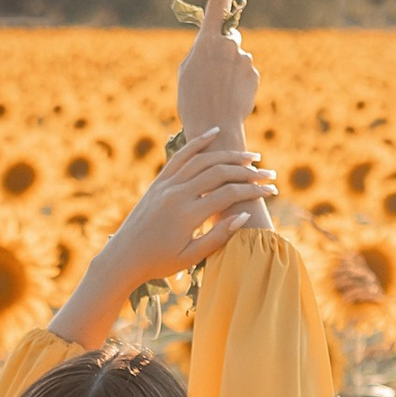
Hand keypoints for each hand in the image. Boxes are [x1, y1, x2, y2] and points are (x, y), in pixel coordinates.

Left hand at [47, 126, 276, 346]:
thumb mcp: (191, 257)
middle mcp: (176, 194)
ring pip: (202, 160)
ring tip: (252, 157)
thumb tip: (245, 215)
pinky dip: (198, 143)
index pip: (229, 195)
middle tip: (269, 174)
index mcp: (187, 215)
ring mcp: (165, 185)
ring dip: (229, 155)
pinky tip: (214, 133)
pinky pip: (180, 156)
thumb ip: (218, 236)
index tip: (272, 192)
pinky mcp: (158, 182)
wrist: (124, 257)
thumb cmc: (159, 263)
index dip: (254, 191)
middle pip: (219, 172)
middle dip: (248, 172)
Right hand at [176, 0, 259, 139]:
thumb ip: (202, 50)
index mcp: (207, 41)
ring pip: (237, 57)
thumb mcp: (186, 70)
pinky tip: (231, 96)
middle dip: (222, 51)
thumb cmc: (192, 100)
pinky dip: (239, 81)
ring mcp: (244, 58)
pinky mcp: (254, 73)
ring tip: (218, 91)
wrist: (214, 128)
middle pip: (228, 38)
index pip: (217, 4)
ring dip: (229, 69)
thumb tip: (218, 45)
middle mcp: (229, 45)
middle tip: (210, 78)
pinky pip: (245, 71)